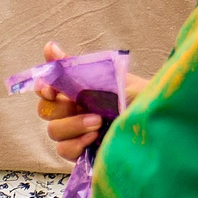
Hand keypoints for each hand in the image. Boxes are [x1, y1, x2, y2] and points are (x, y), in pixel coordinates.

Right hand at [32, 40, 148, 161]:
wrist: (154, 118)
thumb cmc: (135, 95)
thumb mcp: (107, 77)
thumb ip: (75, 66)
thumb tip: (49, 46)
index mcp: (75, 90)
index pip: (45, 89)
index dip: (43, 89)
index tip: (53, 90)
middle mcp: (71, 110)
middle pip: (45, 111)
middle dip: (62, 109)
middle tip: (87, 107)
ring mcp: (75, 132)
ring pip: (53, 132)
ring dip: (73, 127)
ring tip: (98, 124)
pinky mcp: (81, 152)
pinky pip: (64, 150)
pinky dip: (76, 145)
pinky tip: (94, 139)